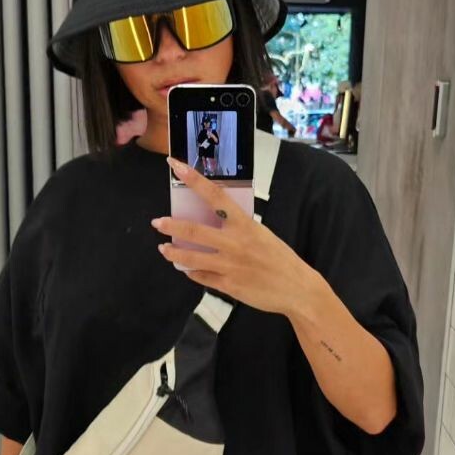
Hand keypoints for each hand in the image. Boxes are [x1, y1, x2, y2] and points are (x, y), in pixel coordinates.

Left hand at [151, 156, 318, 316]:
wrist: (297, 289)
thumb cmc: (280, 259)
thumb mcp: (262, 235)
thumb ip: (239, 229)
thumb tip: (215, 223)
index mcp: (245, 225)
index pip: (215, 196)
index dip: (193, 179)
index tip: (175, 165)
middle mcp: (234, 243)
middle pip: (194, 231)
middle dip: (171, 226)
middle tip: (157, 222)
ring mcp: (230, 266)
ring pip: (192, 258)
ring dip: (173, 252)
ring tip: (163, 248)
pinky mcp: (228, 285)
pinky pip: (202, 277)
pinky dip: (192, 272)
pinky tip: (188, 269)